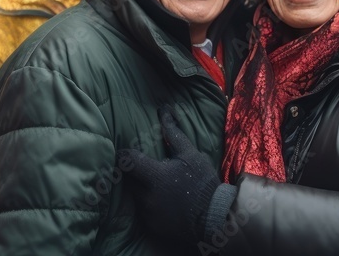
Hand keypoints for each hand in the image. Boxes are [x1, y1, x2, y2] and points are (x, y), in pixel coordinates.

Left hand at [118, 106, 221, 243]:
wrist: (215, 220)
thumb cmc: (203, 184)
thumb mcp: (191, 155)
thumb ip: (173, 134)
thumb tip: (164, 110)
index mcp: (154, 176)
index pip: (125, 161)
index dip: (123, 154)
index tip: (126, 151)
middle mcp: (146, 196)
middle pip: (128, 178)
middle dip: (134, 172)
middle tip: (145, 168)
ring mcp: (147, 213)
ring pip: (135, 195)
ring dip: (141, 188)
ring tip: (157, 186)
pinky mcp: (150, 227)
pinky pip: (142, 211)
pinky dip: (149, 205)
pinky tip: (162, 202)